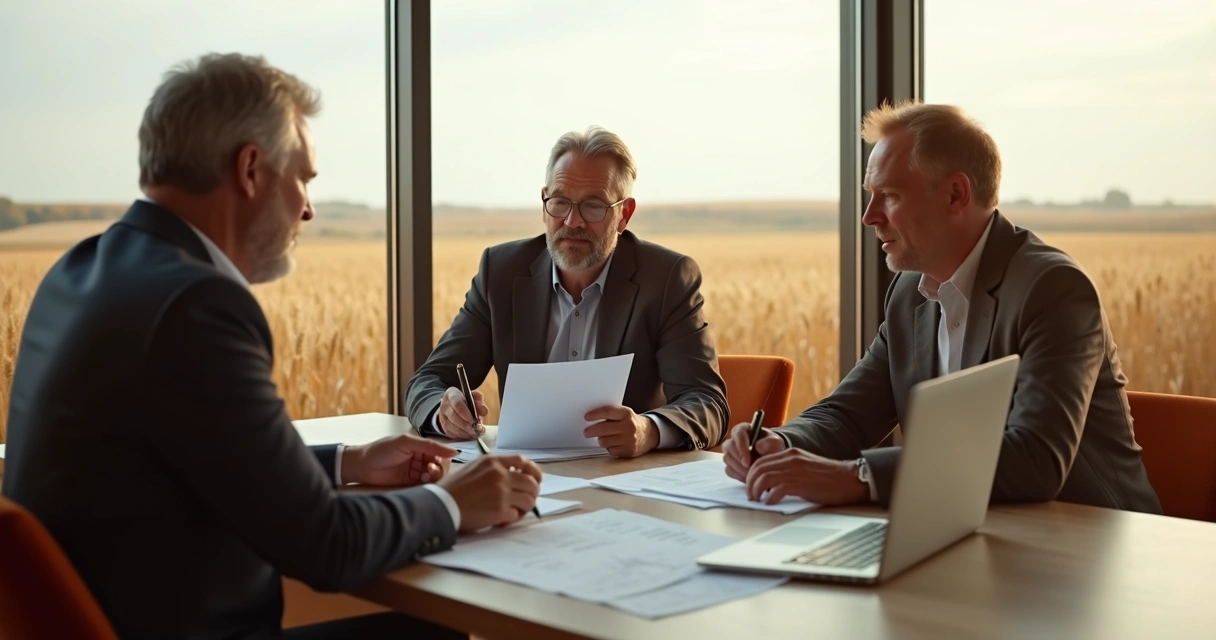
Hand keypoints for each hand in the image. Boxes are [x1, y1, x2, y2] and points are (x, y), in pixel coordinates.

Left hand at [341, 435, 457, 486]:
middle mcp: (420, 459)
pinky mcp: (409, 485)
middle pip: (439, 467)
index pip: (440, 454)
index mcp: (420, 447)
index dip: (442, 459)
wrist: (361, 466)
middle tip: (429, 471)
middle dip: (438, 470)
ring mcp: (415, 472)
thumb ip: (429, 446)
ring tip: (424, 476)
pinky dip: (428, 485)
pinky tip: (422, 482)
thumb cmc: (381, 450)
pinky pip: (425, 486)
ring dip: (433, 477)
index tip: (436, 462)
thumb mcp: (406, 442)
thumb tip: (454, 451)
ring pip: (434, 477)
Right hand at [438, 386, 486, 439]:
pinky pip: (452, 433)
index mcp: (452, 394)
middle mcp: (444, 405)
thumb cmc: (467, 401)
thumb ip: (480, 402)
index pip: (457, 404)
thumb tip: (484, 411)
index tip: (475, 420)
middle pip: (454, 417)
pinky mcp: (444, 427)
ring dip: (465, 431)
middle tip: (476, 429)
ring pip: (452, 427)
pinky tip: (469, 434)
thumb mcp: (475, 397)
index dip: (466, 414)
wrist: (455, 407)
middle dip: (466, 425)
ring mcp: (442, 416)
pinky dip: (462, 435)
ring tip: (475, 432)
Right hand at [438, 454, 541, 531]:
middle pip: (532, 483)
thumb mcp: (474, 468)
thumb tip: (514, 476)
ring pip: (529, 500)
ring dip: (523, 508)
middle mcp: (500, 474)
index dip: (533, 471)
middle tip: (525, 501)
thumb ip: (494, 469)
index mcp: (493, 461)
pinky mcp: (500, 510)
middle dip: (532, 493)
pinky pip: (516, 515)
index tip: (536, 480)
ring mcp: (502, 492)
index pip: (523, 461)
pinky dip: (511, 519)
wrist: (441, 506)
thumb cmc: (453, 489)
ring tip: (512, 512)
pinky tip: (500, 520)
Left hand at [582, 405, 658, 457]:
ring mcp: (629, 440)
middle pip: (603, 429)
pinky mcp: (628, 451)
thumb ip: (611, 414)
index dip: (595, 415)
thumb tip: (591, 419)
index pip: (607, 412)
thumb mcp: (624, 413)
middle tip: (586, 432)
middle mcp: (629, 426)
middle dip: (591, 431)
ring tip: (606, 437)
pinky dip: (609, 448)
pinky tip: (615, 443)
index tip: (587, 417)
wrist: (649, 434)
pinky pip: (610, 450)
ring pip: (604, 441)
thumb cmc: (632, 423)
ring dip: (601, 439)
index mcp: (626, 414)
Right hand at [723, 422, 786, 481]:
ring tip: (751, 474)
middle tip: (749, 470)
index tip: (748, 462)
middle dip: (738, 460)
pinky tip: (748, 477)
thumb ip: (770, 442)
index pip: (738, 434)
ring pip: (727, 459)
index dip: (741, 448)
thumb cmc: (772, 446)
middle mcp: (734, 439)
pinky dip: (738, 475)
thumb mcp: (776, 443)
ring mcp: (730, 451)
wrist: (771, 457)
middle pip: (728, 447)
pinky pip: (729, 470)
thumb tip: (757, 447)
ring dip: (738, 469)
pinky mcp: (730, 463)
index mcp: (744, 429)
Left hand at [745, 448, 869, 505]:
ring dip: (756, 491)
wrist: (849, 479)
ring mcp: (795, 471)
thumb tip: (770, 481)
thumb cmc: (828, 476)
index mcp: (790, 454)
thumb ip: (788, 468)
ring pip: (764, 478)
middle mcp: (790, 459)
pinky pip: (777, 489)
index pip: (760, 460)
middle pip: (758, 468)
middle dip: (750, 483)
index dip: (750, 474)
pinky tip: (770, 503)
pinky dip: (769, 497)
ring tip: (757, 500)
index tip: (750, 485)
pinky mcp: (801, 484)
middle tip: (750, 495)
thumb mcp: (804, 465)